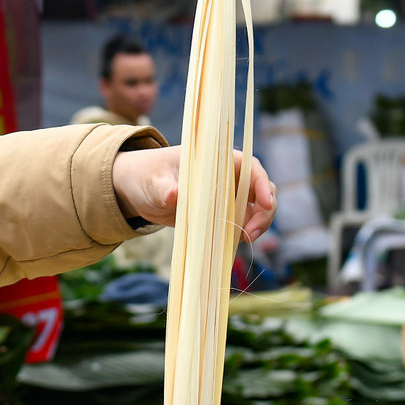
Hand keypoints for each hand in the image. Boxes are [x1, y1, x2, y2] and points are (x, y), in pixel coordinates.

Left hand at [112, 144, 275, 242]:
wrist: (137, 191)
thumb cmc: (146, 176)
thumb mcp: (153, 182)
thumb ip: (165, 189)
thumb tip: (174, 195)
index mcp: (217, 159)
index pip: (251, 167)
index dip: (263, 184)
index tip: (267, 204)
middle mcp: (227, 176)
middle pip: (260, 190)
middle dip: (264, 212)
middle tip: (251, 234)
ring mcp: (225, 196)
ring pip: (254, 208)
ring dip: (256, 224)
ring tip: (243, 240)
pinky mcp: (219, 214)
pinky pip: (238, 223)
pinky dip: (241, 233)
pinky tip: (232, 245)